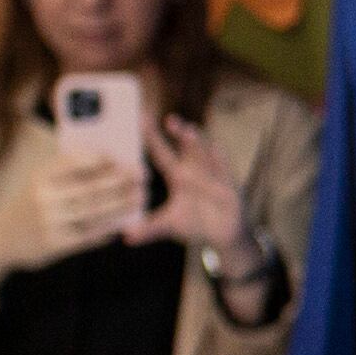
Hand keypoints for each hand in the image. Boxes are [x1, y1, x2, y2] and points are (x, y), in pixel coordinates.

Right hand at [0, 150, 133, 322]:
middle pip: (91, 187)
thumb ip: (66, 172)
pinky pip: (90, 234)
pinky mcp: (56, 244)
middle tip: (143, 174)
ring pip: (95, 211)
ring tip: (141, 197)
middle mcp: (44, 198)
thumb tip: (109, 159)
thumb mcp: (37, 183)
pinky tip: (125, 221)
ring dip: (122, 203)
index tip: (123, 156)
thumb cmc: (29, 204)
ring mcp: (50, 222)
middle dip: (121, 180)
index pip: (75, 161)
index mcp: (39, 177)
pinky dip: (110, 227)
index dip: (102, 159)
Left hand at [129, 112, 264, 275]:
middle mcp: (195, 171)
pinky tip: (216, 148)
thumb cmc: (196, 224)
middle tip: (168, 119)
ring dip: (197, 143)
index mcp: (178, 176)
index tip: (141, 117)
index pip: (161, 152)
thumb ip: (149, 229)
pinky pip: (225, 171)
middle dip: (178, 132)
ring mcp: (214, 177)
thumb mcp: (169, 226)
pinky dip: (220, 160)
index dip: (151, 136)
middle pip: (185, 147)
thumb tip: (125, 237)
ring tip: (187, 131)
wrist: (225, 236)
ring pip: (205, 155)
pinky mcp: (230, 187)